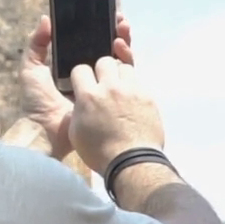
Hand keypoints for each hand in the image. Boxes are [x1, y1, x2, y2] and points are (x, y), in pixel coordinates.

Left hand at [18, 15, 135, 159]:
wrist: (46, 130)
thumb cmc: (36, 101)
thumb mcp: (31, 69)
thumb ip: (36, 44)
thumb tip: (46, 18)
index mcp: (72, 65)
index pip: (90, 41)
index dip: (99, 26)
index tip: (105, 12)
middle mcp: (89, 73)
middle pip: (108, 47)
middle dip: (116, 30)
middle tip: (118, 17)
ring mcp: (102, 85)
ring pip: (119, 58)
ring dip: (123, 40)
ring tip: (121, 29)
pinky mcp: (111, 97)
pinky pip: (124, 76)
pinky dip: (126, 60)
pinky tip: (121, 48)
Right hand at [67, 49, 164, 177]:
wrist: (131, 162)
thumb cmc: (101, 152)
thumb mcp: (76, 131)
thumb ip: (77, 109)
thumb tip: (81, 100)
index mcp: (89, 96)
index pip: (80, 69)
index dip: (81, 76)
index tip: (83, 84)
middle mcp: (110, 88)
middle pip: (104, 61)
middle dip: (101, 71)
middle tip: (102, 83)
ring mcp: (131, 91)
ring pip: (124, 67)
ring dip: (119, 76)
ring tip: (119, 90)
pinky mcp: (147, 97)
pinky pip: (139, 82)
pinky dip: (133, 88)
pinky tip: (131, 102)